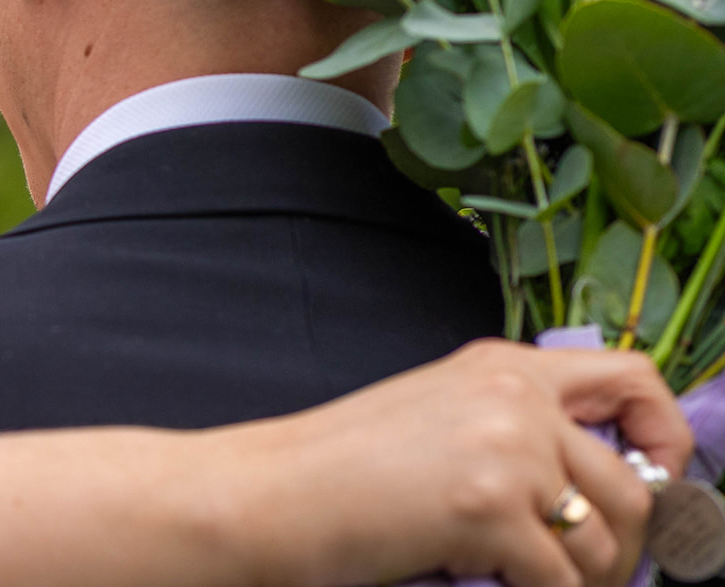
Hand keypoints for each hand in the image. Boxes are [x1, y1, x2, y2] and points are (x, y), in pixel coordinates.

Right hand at [272, 339, 691, 586]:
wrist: (269, 495)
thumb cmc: (337, 470)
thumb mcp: (437, 418)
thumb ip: (513, 430)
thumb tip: (594, 491)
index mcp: (501, 366)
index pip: (632, 377)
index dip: (663, 437)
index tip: (653, 483)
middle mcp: (513, 396)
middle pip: (632, 485)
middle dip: (624, 548)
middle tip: (583, 575)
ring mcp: (506, 449)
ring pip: (607, 541)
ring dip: (582, 582)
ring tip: (528, 584)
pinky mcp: (490, 508)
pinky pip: (561, 582)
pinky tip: (489, 586)